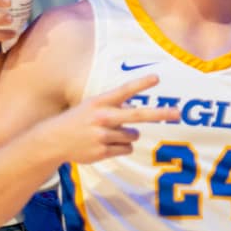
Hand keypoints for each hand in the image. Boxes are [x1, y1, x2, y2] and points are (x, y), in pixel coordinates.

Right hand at [50, 75, 180, 164]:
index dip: (140, 84)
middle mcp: (103, 118)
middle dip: (159, 114)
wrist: (53, 140)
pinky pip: (126, 149)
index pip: (124, 90)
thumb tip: (137, 111)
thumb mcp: (92, 106)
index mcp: (100, 102)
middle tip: (178, 113)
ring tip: (108, 134)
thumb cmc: (78, 119)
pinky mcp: (103, 152)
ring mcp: (102, 136)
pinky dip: (121, 147)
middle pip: (137, 115)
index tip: (157, 78)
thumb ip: (115, 106)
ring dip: (127, 135)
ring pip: (133, 136)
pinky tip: (104, 144)